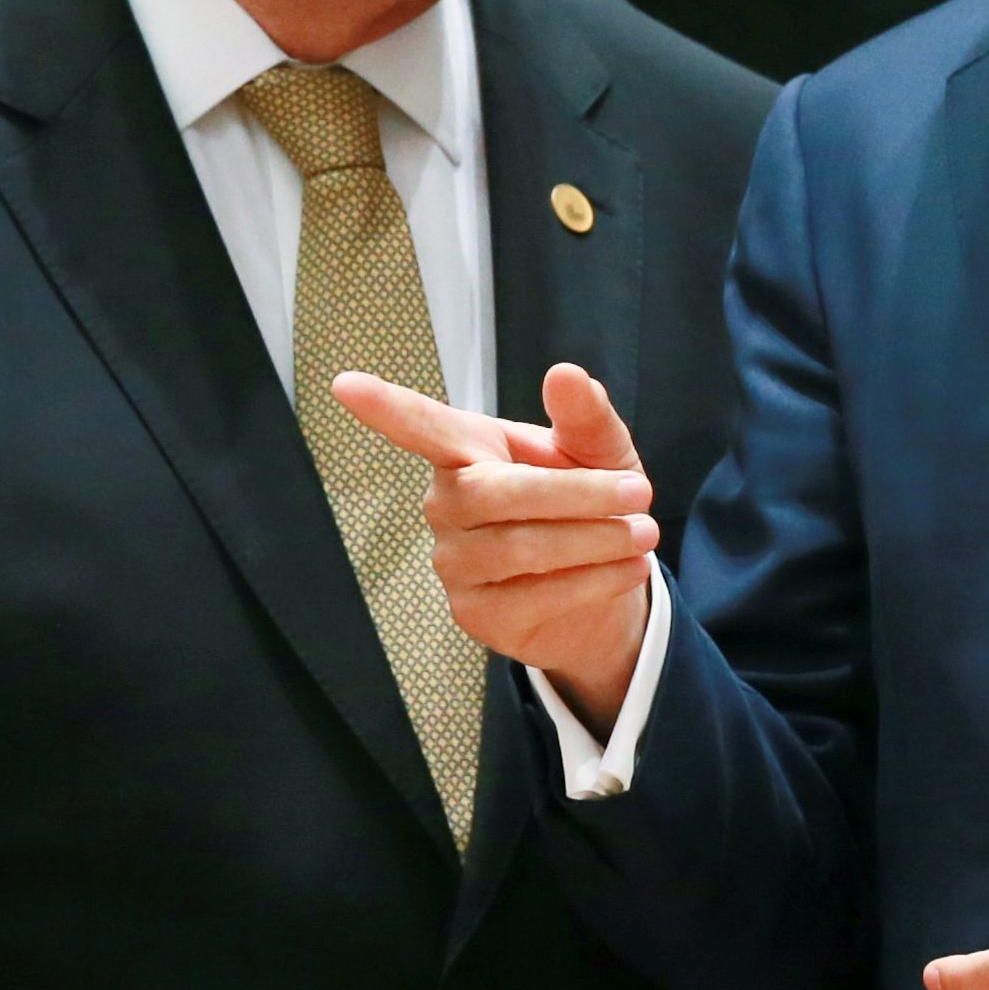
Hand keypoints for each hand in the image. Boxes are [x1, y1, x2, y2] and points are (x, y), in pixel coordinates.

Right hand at [334, 361, 656, 726]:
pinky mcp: (475, 615)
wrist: (609, 587)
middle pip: (492, 493)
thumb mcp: (601, 453)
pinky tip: (627, 570)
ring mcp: (454, 563)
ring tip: (644, 534)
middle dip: (574, 493)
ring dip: (592, 541)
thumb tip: (566, 374)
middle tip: (639, 494)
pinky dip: (592, 580)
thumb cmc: (592, 503)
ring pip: (517, 548)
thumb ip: (586, 417)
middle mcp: (447, 505)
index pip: (423, 428)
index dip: (386, 408)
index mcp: (469, 451)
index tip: (345, 384)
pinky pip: (532, 597)